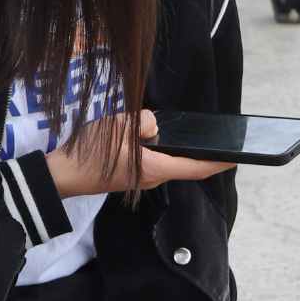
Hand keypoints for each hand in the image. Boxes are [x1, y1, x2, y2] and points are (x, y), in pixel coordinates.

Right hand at [44, 110, 235, 197]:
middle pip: (182, 163)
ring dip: (171, 146)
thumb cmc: (90, 153)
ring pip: (165, 159)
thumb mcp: (118, 127)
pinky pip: (151, 159)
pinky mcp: (131, 175)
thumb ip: (143, 122)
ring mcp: (141, 178)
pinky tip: (147, 135)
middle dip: (195, 150)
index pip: (196, 167)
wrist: (63, 175)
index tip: (236, 157)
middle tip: (209, 134)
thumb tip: (153, 125)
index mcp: (155, 168)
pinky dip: (156, 148)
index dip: (218, 163)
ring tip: (177, 129)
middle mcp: (153, 177)